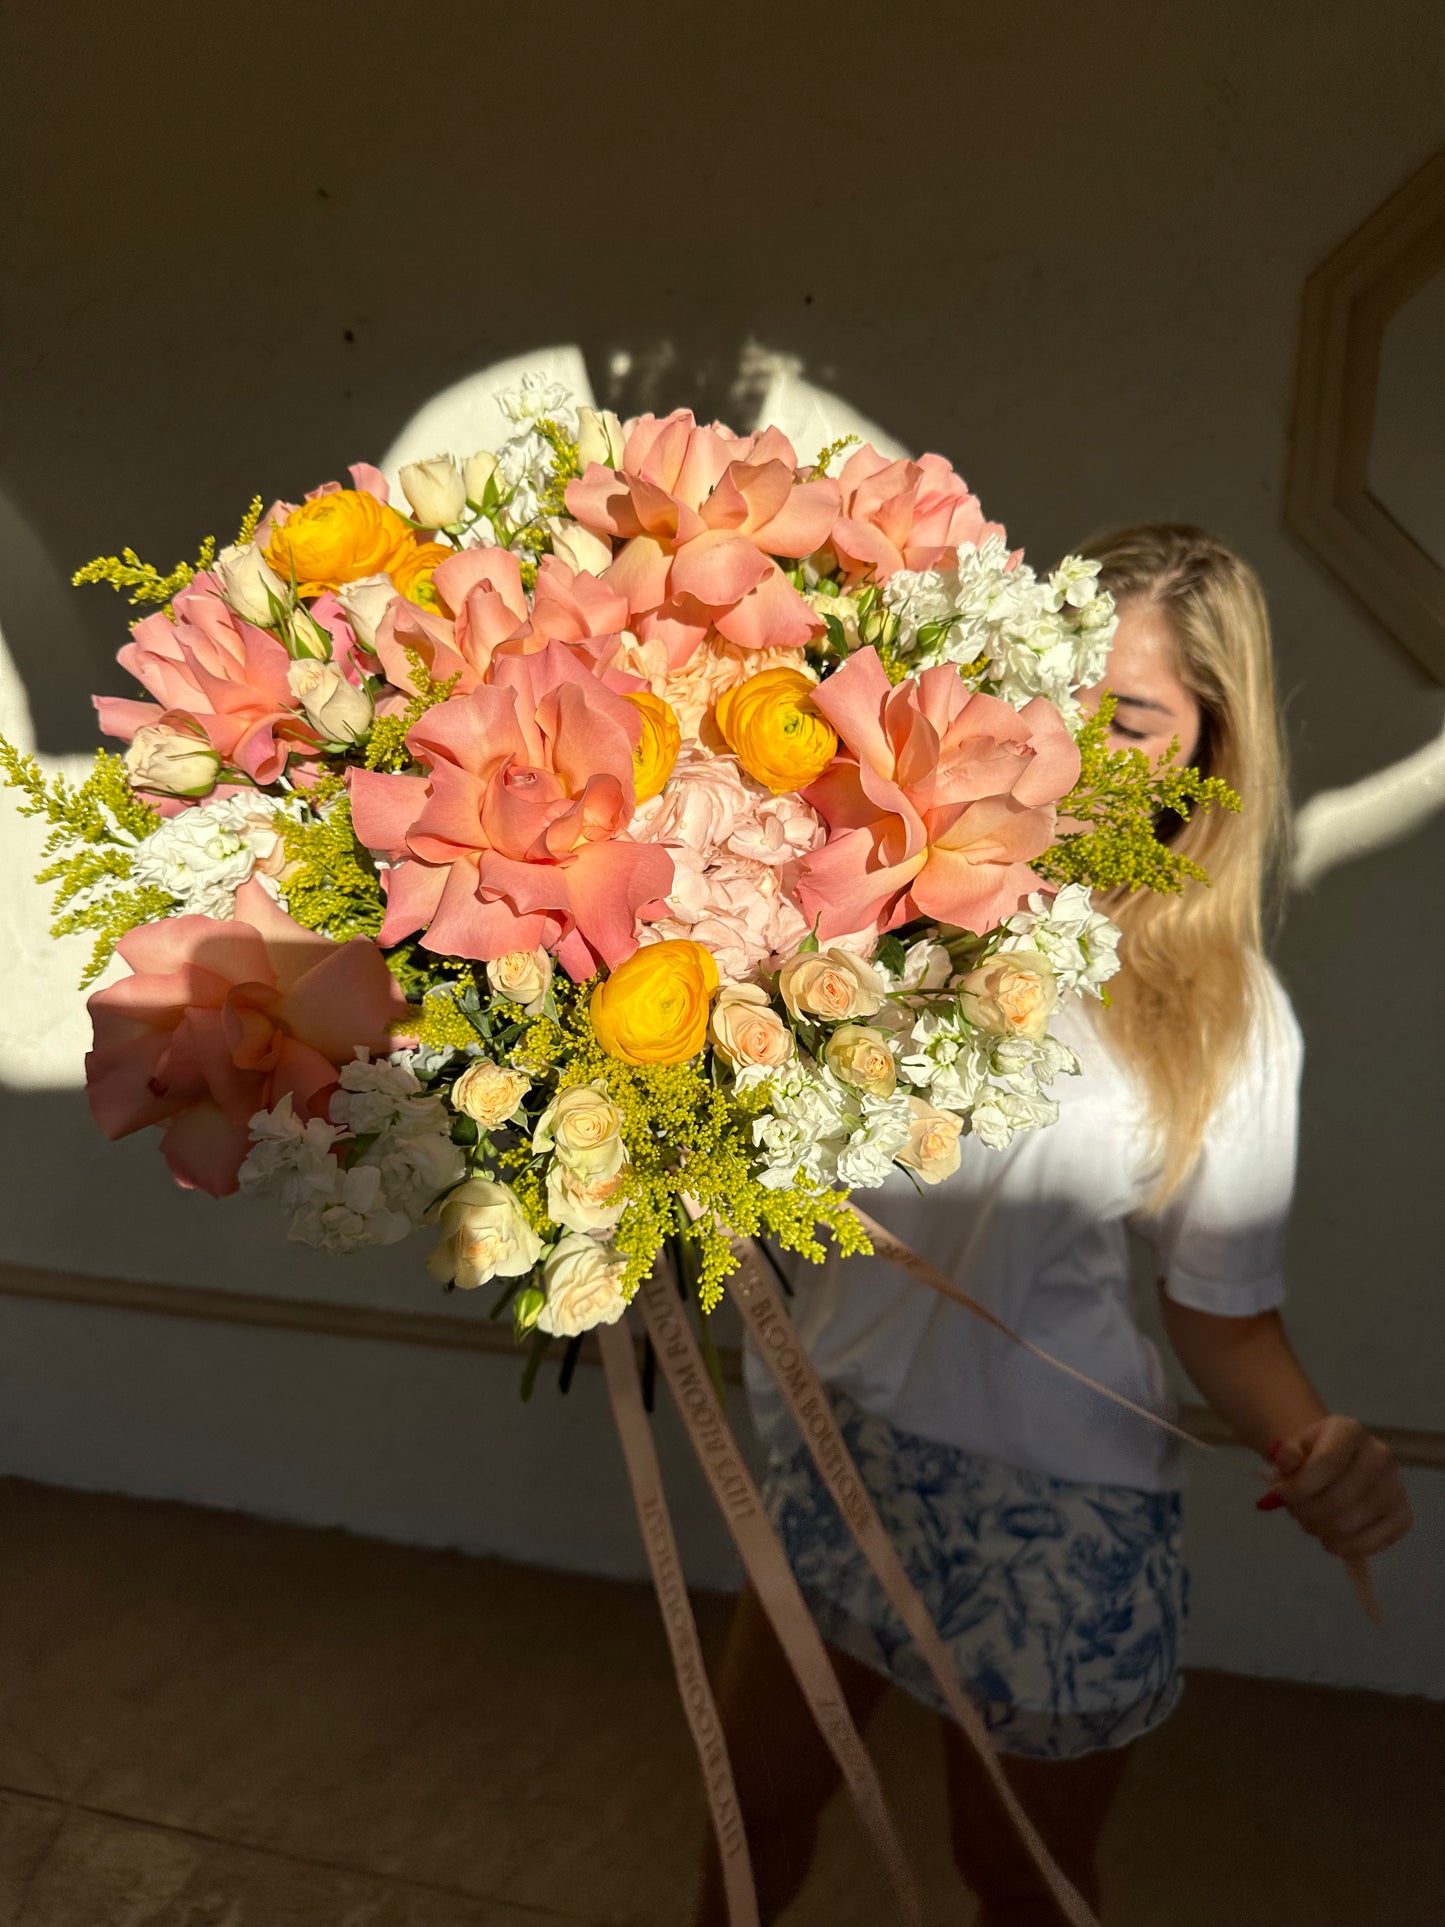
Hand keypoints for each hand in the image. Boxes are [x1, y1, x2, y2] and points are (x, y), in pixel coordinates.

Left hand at [1260, 1417, 1412, 1558]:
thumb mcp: (1294, 1447)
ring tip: (1311, 1521)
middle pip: (1337, 1499)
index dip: (1298, 1486)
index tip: (1280, 1494)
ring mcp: (1396, 1488)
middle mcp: (1380, 1456)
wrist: (1338, 1463)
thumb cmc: (1312, 1456)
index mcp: (1351, 1431)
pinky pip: (1369, 1545)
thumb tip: (1286, 1461)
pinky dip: (1342, 1547)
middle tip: (1296, 1511)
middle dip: (1306, 1512)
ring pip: (1350, 1526)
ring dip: (1320, 1530)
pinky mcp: (1403, 1517)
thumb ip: (1287, 1454)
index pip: (1326, 1463)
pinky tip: (1330, 1537)